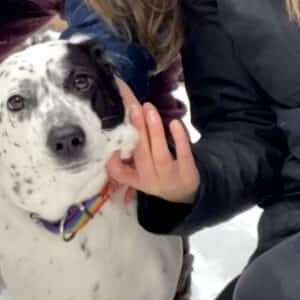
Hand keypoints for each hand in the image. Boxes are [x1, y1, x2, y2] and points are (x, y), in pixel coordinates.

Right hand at [108, 78, 199, 204]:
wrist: (184, 191)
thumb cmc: (157, 174)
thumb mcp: (139, 170)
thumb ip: (127, 152)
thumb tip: (119, 119)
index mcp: (135, 177)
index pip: (118, 172)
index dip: (112, 159)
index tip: (111, 139)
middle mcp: (150, 179)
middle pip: (141, 154)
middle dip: (137, 129)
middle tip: (134, 108)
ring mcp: (169, 177)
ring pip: (160, 153)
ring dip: (154, 130)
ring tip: (150, 109)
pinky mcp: (187, 173)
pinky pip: (183, 155)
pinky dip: (179, 139)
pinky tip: (175, 123)